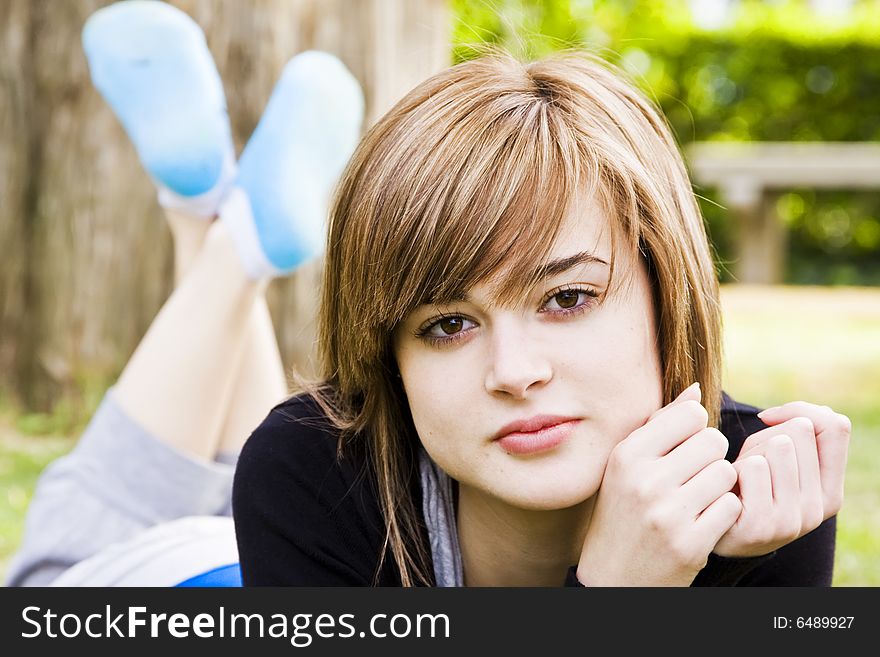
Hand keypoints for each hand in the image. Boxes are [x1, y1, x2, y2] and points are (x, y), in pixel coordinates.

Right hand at [576, 383, 741, 585]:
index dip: (696, 429)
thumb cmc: (623, 511)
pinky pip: (731, 507)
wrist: (614, 577)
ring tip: (699, 498)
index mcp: (627, 455)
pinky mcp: (691, 543)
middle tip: (695, 475)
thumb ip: (661, 425)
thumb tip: (697, 389)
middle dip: (711, 456)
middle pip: (714, 441)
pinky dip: (724, 513)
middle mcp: (644, 481)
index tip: (684, 448)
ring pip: (726, 474)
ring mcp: (668, 513)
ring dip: (721, 486)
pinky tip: (704, 520)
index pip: (690, 415)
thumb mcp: (627, 465)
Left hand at [714, 402, 850, 557]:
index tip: (771, 421)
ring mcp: (793, 521)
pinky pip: (754, 467)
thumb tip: (784, 417)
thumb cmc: (745, 482)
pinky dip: (734, 469)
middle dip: (767, 437)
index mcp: (830, 492)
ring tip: (741, 480)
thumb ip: (794, 427)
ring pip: (779, 445)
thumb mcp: (775, 453)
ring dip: (750, 454)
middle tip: (752, 467)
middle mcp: (818, 509)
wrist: (710, 528)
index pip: (836, 427)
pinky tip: (728, 492)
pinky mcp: (763, 526)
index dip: (800, 411)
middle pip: (800, 430)